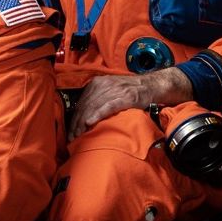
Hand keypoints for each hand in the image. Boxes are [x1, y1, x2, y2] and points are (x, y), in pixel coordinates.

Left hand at [68, 68, 192, 139]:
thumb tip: (83, 116)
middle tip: (72, 137)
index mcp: (97, 83)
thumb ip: (97, 99)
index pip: (81, 102)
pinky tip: (90, 122)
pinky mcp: (124, 97)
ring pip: (93, 106)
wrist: (150, 86)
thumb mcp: (110, 90)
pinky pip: (107, 106)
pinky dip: (97, 114)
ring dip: (83, 122)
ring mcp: (114, 90)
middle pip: (85, 106)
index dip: (74, 118)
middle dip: (76, 123)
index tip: (70, 131)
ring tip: (79, 135)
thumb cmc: (129, 91)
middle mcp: (103, 85)